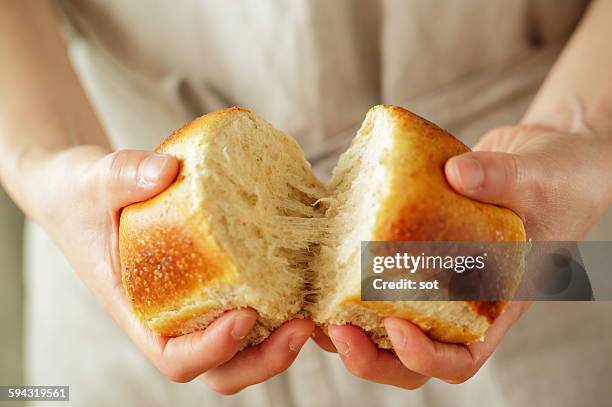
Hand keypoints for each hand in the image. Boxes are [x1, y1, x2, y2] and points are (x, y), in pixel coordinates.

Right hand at [32, 146, 313, 394]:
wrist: (81, 190)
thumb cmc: (81, 194)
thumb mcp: (95, 180)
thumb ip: (125, 174)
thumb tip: (167, 170)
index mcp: (136, 310)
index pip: (174, 357)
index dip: (212, 349)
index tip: (244, 315)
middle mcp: (170, 316)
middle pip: (221, 368)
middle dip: (264, 359)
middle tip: (301, 326)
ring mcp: (194, 303)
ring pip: (243, 347)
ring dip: (280, 339)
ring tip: (313, 310)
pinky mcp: (213, 282)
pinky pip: (251, 305)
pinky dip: (280, 303)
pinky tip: (305, 276)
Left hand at [314, 124, 611, 387]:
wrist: (544, 159)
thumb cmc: (559, 179)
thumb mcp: (542, 177)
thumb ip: (506, 178)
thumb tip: (457, 174)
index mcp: (495, 302)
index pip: (461, 356)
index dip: (426, 357)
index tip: (397, 328)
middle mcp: (458, 298)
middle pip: (409, 351)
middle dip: (368, 353)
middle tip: (333, 328)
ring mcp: (431, 273)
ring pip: (382, 317)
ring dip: (344, 320)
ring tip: (312, 305)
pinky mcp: (410, 243)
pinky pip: (374, 268)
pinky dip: (344, 268)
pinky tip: (320, 251)